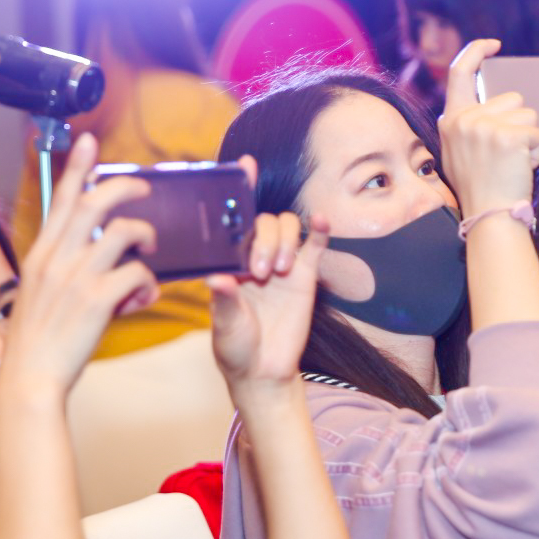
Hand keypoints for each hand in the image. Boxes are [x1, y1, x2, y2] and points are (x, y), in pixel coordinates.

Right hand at [0, 133, 157, 398]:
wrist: (29, 378)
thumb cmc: (40, 340)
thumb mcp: (42, 293)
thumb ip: (68, 270)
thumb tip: (108, 260)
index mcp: (41, 253)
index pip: (61, 198)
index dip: (78, 166)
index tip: (89, 141)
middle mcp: (56, 258)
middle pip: (97, 201)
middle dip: (127, 187)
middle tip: (145, 190)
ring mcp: (76, 277)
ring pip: (125, 232)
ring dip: (146, 239)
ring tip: (149, 255)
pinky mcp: (98, 300)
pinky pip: (138, 274)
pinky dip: (148, 284)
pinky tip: (143, 297)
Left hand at [207, 156, 328, 392]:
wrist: (263, 372)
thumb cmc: (235, 347)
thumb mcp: (224, 326)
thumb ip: (223, 301)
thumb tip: (217, 279)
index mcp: (229, 260)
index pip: (234, 219)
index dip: (240, 190)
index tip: (243, 166)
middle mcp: (255, 255)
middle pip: (262, 221)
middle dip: (261, 240)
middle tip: (258, 272)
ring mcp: (282, 263)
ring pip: (286, 227)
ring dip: (282, 241)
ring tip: (277, 273)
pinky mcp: (306, 276)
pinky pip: (314, 245)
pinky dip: (318, 230)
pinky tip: (321, 221)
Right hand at [438, 39, 538, 218]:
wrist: (489, 215)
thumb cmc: (481, 189)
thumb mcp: (460, 152)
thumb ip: (469, 125)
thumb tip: (492, 104)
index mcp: (452, 119)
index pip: (459, 71)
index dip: (476, 51)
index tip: (493, 45)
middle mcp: (465, 119)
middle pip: (512, 98)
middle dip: (519, 122)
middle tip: (508, 154)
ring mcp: (485, 126)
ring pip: (529, 114)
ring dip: (529, 137)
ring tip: (513, 163)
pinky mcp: (509, 136)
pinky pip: (536, 132)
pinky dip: (536, 151)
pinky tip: (522, 167)